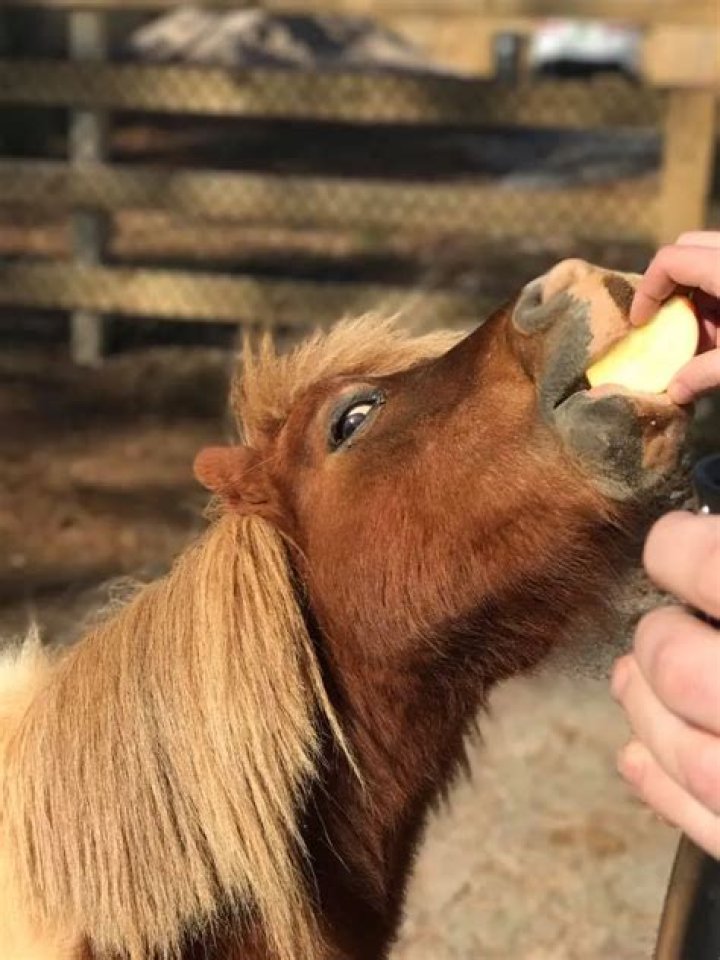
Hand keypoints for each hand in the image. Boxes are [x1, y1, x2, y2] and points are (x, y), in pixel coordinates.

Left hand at [612, 512, 719, 856]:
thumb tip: (703, 529)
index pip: (713, 572)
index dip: (680, 550)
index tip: (673, 542)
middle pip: (681, 669)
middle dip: (658, 641)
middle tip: (665, 625)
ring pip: (689, 756)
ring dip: (645, 711)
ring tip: (634, 679)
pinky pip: (707, 824)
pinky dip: (662, 786)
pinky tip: (636, 755)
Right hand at [631, 231, 719, 403]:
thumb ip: (706, 374)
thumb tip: (674, 392)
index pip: (670, 260)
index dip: (648, 290)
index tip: (641, 322)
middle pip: (686, 247)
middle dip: (668, 282)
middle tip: (665, 318)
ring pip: (706, 257)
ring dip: (693, 291)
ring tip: (699, 330)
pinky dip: (714, 293)